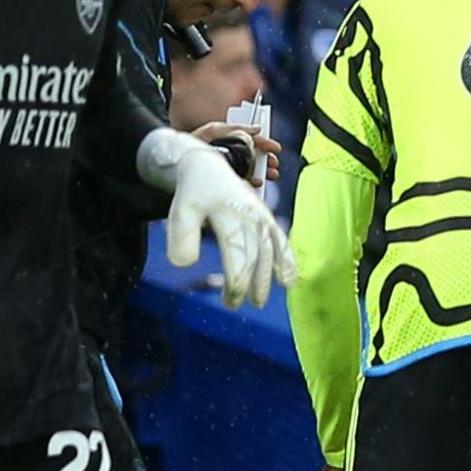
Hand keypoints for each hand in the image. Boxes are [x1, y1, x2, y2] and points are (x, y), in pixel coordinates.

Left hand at [167, 145, 296, 307]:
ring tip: (264, 298)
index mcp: (230, 214)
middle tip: (240, 304)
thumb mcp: (180, 211)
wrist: (207, 166)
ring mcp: (261, 216)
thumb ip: (181, 236)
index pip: (238, 252)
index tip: (231, 300)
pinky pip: (281, 240)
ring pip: (270, 249)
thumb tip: (184, 265)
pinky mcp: (266, 218)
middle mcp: (250, 215)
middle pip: (255, 255)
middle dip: (250, 283)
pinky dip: (288, 259)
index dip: (237, 279)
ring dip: (270, 275)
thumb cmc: (193, 192)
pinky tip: (290, 280)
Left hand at [193, 120, 279, 182]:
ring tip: (270, 174)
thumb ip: (235, 127)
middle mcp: (232, 154)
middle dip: (267, 160)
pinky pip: (244, 184)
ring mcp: (230, 169)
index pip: (253, 141)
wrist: (177, 161)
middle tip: (273, 164)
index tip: (276, 149)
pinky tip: (257, 182)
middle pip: (256, 157)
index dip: (266, 144)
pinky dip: (253, 184)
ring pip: (253, 171)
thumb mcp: (214, 129)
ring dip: (264, 172)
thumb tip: (257, 129)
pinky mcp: (226, 182)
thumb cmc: (193, 143)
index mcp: (231, 140)